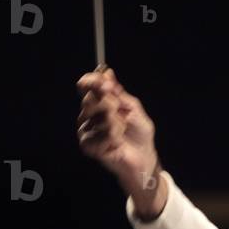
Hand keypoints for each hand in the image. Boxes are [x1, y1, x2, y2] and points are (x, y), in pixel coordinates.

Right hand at [76, 67, 160, 191]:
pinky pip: (100, 134)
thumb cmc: (138, 132)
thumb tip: (107, 73)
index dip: (92, 82)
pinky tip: (117, 143)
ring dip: (116, 124)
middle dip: (110, 104)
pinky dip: (113, 137)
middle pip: (90, 100)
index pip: (87, 86)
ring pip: (99, 118)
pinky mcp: (87, 145)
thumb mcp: (133, 107)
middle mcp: (89, 114)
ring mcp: (86, 129)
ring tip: (122, 131)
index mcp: (99, 102)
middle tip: (121, 112)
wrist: (143, 156)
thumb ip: (118, 92)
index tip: (104, 83)